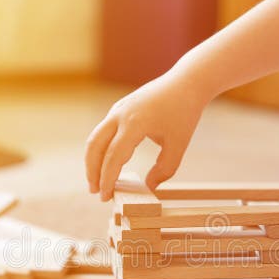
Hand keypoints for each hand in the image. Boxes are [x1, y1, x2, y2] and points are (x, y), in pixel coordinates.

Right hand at [85, 70, 209, 200]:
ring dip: (93, 161)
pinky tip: (107, 163)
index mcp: (135, 123)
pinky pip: (103, 131)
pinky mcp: (119, 108)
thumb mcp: (178, 146)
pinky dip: (101, 149)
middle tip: (96, 192)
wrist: (186, 82)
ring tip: (98, 181)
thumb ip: (164, 170)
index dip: (107, 179)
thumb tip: (149, 187)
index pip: (113, 156)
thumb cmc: (184, 113)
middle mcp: (120, 115)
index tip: (106, 196)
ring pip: (95, 138)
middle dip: (92, 171)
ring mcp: (117, 109)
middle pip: (95, 146)